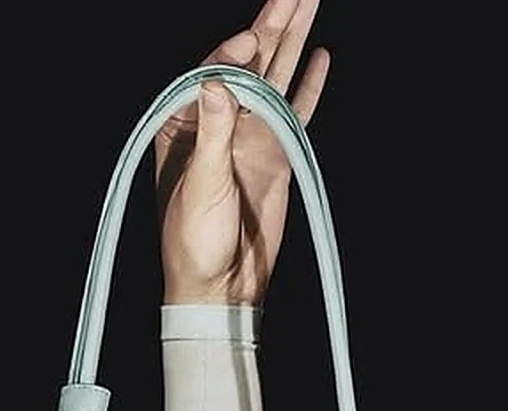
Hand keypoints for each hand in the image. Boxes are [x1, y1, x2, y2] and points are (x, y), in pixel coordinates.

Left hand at [154, 0, 329, 305]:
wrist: (220, 286)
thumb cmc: (192, 242)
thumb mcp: (199, 186)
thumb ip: (211, 133)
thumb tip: (217, 81)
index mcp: (187, 124)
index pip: (214, 71)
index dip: (235, 51)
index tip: (253, 40)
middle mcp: (219, 121)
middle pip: (250, 60)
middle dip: (272, 21)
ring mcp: (251, 134)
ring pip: (276, 75)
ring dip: (293, 38)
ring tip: (308, 0)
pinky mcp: (277, 153)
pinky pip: (298, 109)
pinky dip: (309, 83)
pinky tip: (320, 54)